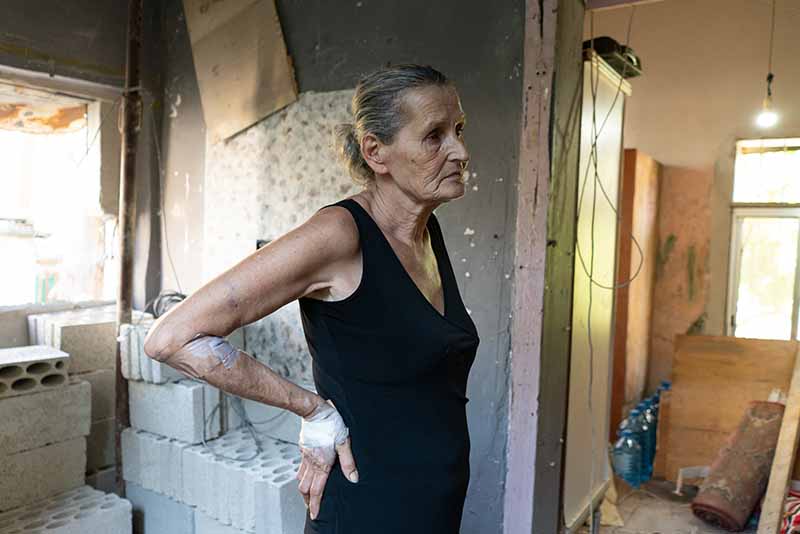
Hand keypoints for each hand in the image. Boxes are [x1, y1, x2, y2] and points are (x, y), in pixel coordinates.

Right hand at [297, 400, 357, 519]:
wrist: (314, 410)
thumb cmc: (330, 422)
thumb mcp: (344, 442)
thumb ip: (348, 462)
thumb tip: (353, 478)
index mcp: (321, 462)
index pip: (316, 489)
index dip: (315, 504)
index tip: (315, 513)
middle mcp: (311, 461)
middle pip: (305, 487)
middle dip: (307, 500)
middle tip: (311, 507)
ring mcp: (305, 455)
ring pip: (300, 478)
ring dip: (303, 489)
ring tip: (308, 495)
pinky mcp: (303, 448)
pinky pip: (300, 466)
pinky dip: (302, 475)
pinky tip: (308, 473)